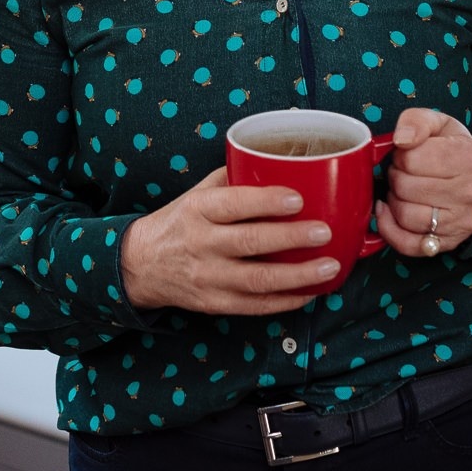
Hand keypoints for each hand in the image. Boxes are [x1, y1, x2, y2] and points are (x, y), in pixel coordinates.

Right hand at [121, 169, 340, 313]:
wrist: (142, 264)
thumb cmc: (179, 223)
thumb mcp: (196, 193)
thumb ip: (232, 180)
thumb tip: (275, 165)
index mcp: (197, 210)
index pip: (233, 204)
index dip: (266, 202)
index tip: (297, 199)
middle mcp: (202, 244)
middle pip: (251, 242)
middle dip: (292, 238)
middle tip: (324, 232)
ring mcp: (209, 277)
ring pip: (258, 279)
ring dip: (299, 275)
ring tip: (329, 267)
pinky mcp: (215, 303)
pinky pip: (256, 306)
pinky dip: (287, 300)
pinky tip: (310, 292)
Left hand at [374, 109, 471, 257]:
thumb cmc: (453, 149)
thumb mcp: (439, 124)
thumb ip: (416, 120)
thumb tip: (400, 139)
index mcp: (469, 157)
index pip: (410, 158)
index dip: (400, 155)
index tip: (408, 154)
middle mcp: (470, 193)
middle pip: (405, 187)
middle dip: (396, 176)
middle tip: (404, 172)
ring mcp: (462, 221)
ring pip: (405, 216)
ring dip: (394, 201)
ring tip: (402, 190)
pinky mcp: (449, 242)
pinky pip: (408, 245)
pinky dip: (389, 230)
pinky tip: (388, 213)